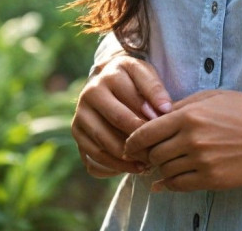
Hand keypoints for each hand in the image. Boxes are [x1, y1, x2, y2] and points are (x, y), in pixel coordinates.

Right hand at [71, 54, 172, 177]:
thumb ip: (155, 89)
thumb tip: (165, 110)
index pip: (133, 99)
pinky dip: (115, 165)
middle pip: (119, 120)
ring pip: (105, 140)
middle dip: (140, 138)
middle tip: (157, 151)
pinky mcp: (76, 130)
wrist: (106, 82)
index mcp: (111, 74)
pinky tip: (134, 167)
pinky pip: (95, 153)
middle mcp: (92, 91)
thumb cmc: (132, 80)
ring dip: (128, 156)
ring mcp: (81, 112)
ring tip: (148, 163)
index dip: (151, 116)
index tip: (164, 129)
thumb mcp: (145, 75)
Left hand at [123, 89, 241, 192]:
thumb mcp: (214, 97)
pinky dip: (169, 186)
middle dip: (147, 156)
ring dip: (159, 171)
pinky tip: (165, 184)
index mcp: (190, 114)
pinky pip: (180, 186)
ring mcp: (203, 161)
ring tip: (160, 167)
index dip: (133, 140)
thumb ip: (184, 106)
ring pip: (165, 171)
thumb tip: (158, 117)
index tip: (129, 145)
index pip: (147, 131)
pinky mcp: (213, 179)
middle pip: (153, 153)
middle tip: (145, 157)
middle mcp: (192, 138)